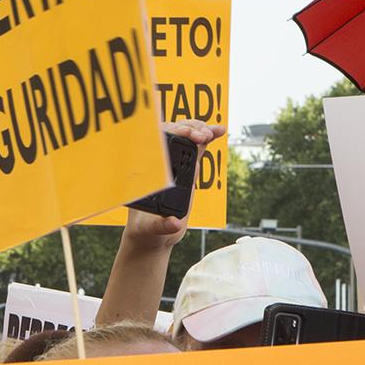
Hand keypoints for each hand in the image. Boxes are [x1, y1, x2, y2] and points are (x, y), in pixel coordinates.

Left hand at [121, 122, 223, 249]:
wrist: (154, 234)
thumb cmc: (147, 230)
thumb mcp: (153, 230)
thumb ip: (163, 226)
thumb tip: (175, 223)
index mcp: (148, 174)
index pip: (159, 145)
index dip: (175, 136)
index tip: (191, 138)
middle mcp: (159, 166)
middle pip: (173, 135)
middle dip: (190, 130)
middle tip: (204, 137)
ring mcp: (172, 165)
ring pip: (185, 138)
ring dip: (200, 130)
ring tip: (215, 131)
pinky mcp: (184, 170)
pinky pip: (195, 148)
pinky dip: (206, 137)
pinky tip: (218, 131)